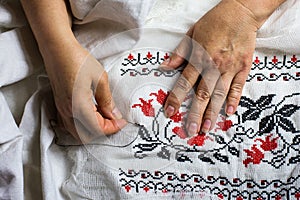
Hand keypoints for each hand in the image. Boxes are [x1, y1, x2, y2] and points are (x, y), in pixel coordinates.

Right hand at [44, 42, 126, 142]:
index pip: (98, 128)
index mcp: (78, 106)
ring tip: (104, 117)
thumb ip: (107, 100)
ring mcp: (61, 110)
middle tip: (114, 120)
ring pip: (77, 133)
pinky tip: (91, 114)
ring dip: (92, 130)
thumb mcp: (100, 78)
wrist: (58, 50)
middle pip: (87, 136)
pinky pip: (70, 125)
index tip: (122, 121)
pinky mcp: (59, 106)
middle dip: (103, 131)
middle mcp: (67, 111)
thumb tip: (114, 115)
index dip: (113, 128)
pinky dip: (82, 126)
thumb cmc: (77, 60)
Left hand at [162, 0, 258, 135]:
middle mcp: (214, 66)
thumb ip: (179, 53)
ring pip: (219, 94)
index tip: (169, 112)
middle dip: (195, 114)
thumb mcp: (192, 34)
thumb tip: (164, 66)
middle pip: (202, 94)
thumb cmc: (214, 22)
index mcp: (199, 58)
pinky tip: (229, 113)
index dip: (176, 98)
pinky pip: (238, 87)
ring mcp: (230, 68)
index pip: (184, 82)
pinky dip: (234, 100)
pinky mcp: (243, 68)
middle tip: (190, 130)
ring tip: (207, 128)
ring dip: (212, 113)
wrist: (241, 12)